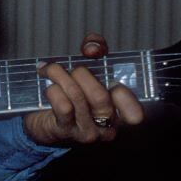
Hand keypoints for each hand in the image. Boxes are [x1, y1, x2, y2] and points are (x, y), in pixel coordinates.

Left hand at [23, 32, 144, 145]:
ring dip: (60, 75)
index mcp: (120, 112)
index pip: (135, 114)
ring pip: (77, 97)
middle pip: (100, 97)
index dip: (125, 95)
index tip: (111, 81)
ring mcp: (86, 131)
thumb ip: (97, 48)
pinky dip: (53, 90)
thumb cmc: (74, 90)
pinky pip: (62, 106)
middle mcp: (107, 126)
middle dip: (81, 73)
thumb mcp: (92, 65)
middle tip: (72, 70)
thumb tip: (92, 49)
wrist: (45, 119)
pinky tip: (49, 87)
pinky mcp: (65, 131)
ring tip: (51, 70)